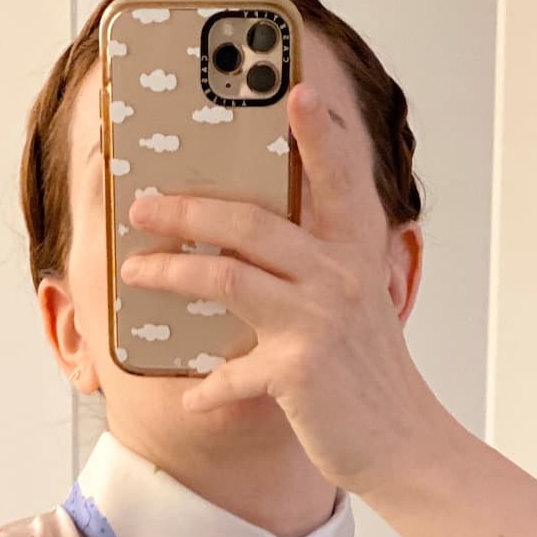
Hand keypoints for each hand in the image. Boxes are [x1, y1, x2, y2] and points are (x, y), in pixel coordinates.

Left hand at [115, 80, 452, 500]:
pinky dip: (207, 390)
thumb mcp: (357, 308)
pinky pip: (232, 374)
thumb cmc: (369, 378)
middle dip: (186, 210)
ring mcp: (318, 322)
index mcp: (355, 254)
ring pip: (226, 279)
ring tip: (133, 273)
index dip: (318, 135)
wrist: (403, 444)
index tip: (296, 91)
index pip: (337, 180)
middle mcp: (338, 277)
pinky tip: (191, 400)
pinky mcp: (299, 372)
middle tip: (141, 206)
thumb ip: (320, 271)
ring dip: (170, 273)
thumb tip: (253, 251)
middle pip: (249, 224)